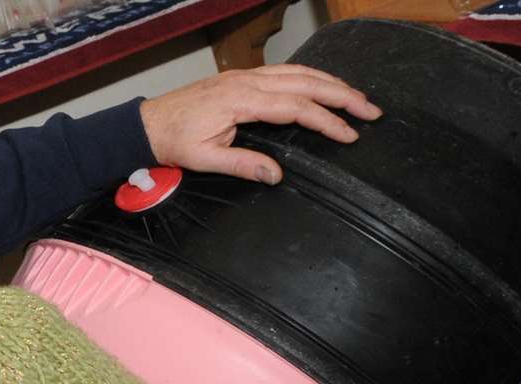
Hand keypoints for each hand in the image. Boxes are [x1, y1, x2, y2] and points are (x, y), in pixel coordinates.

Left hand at [139, 64, 381, 184]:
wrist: (149, 123)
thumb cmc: (174, 141)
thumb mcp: (205, 160)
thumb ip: (242, 164)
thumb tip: (276, 175)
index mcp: (241, 100)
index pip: (295, 107)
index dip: (326, 121)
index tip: (349, 135)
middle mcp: (247, 82)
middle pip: (305, 82)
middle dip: (341, 95)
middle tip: (371, 110)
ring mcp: (245, 76)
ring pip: (297, 72)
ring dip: (330, 82)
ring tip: (356, 97)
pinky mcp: (242, 78)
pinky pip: (284, 71)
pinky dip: (309, 76)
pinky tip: (322, 84)